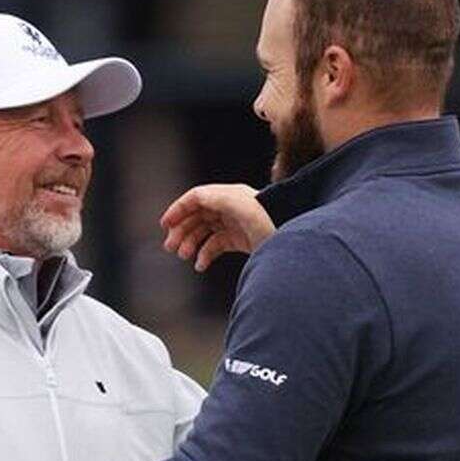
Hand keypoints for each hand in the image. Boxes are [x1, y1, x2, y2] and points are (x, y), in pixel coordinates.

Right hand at [160, 184, 275, 271]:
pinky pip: (216, 244)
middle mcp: (232, 207)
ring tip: (183, 256)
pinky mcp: (241, 240)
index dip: (179, 208)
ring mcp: (236, 224)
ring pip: (205, 230)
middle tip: (170, 247)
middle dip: (182, 229)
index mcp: (231, 195)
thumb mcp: (245, 208)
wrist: (294, 245)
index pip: (197, 197)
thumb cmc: (274, 223)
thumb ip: (219, 199)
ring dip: (190, 242)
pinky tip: (200, 265)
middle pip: (198, 215)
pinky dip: (205, 254)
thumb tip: (197, 197)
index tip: (165, 225)